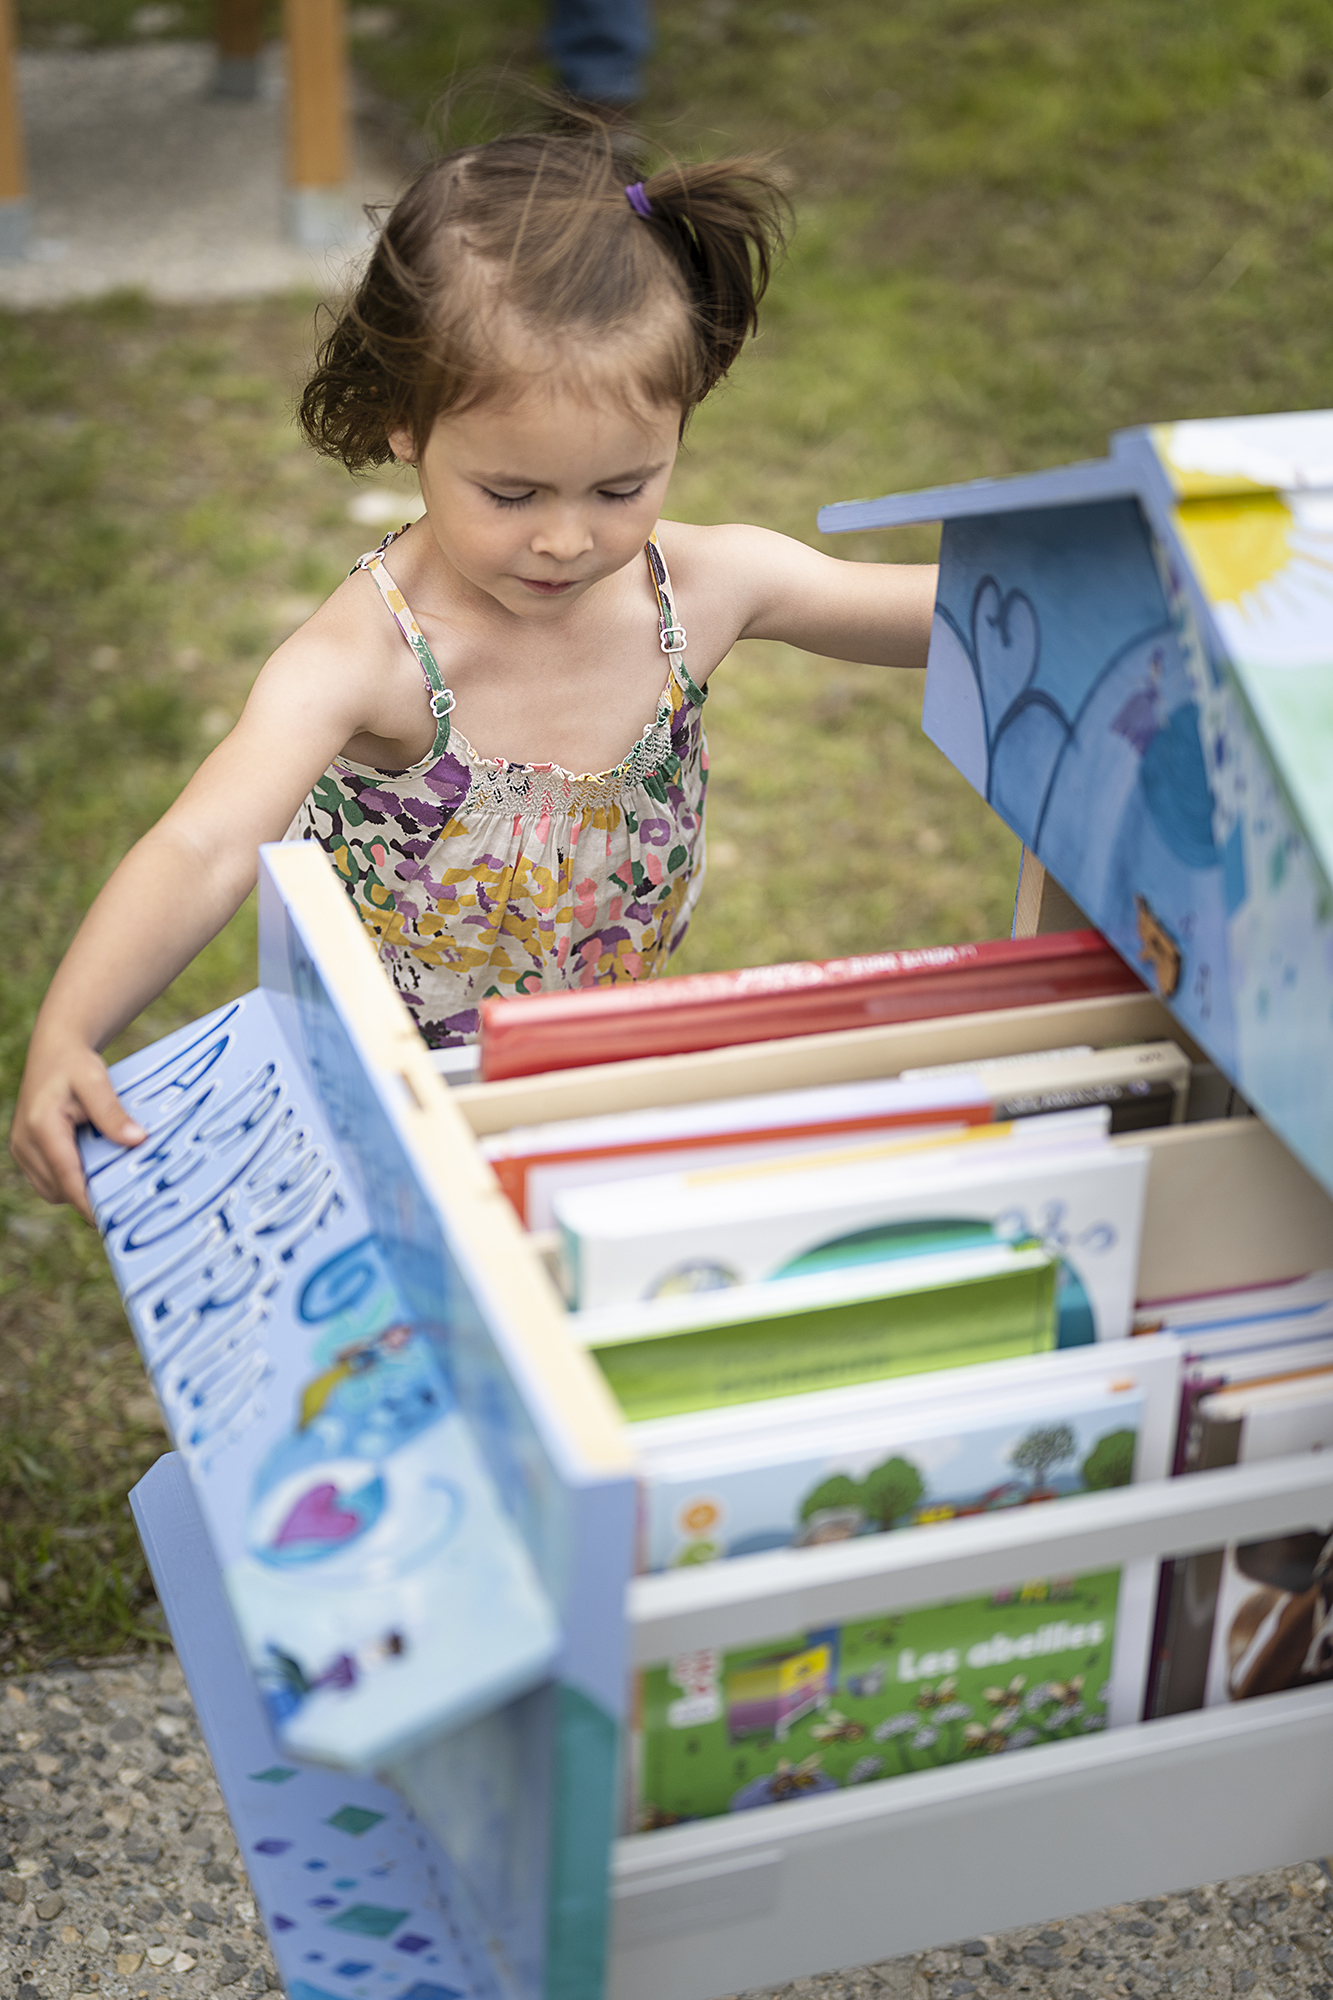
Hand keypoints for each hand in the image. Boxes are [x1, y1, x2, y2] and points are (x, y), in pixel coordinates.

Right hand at [10, 1038, 145, 1223]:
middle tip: (125, 1206)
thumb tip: (137, 1141)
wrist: (55, 1050)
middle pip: (59, 1189)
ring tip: (113, 1188)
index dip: (88, 1203)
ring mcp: (23, 1149)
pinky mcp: (27, 1152)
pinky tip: (96, 1174)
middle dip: (88, 1199)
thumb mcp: (96, 1081)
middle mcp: (25, 1143)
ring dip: (78, 1191)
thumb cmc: (76, 1064)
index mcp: (41, 1127)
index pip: (66, 1177)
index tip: (110, 1223)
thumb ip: (112, 1113)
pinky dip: (70, 1182)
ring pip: (52, 1189)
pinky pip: (49, 1180)